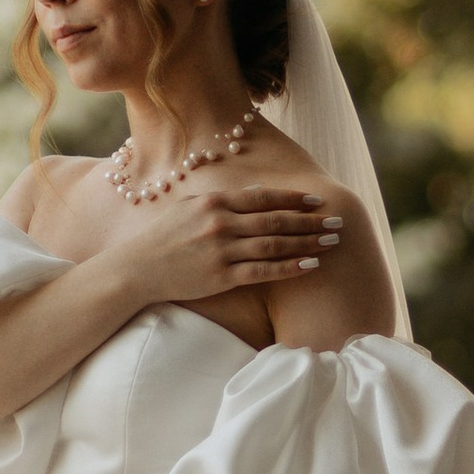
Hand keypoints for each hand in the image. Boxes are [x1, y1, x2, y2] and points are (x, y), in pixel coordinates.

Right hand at [125, 174, 342, 306]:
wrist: (135, 269)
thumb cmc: (163, 238)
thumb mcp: (188, 208)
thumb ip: (221, 202)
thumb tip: (254, 196)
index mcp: (214, 202)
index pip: (263, 197)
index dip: (293, 199)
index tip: (317, 201)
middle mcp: (220, 224)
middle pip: (275, 220)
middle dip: (310, 221)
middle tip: (337, 221)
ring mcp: (221, 251)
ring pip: (275, 245)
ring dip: (307, 243)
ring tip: (331, 242)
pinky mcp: (221, 277)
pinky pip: (263, 271)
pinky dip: (290, 267)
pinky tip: (311, 265)